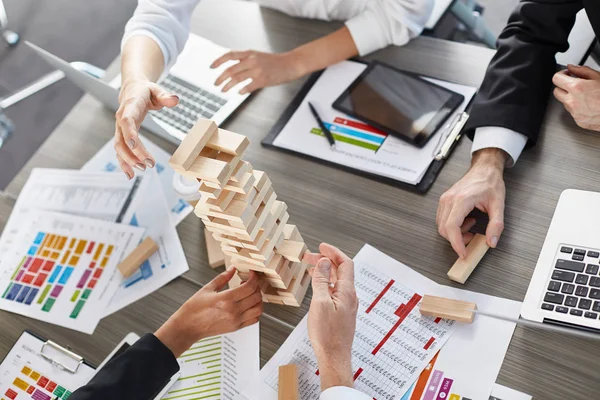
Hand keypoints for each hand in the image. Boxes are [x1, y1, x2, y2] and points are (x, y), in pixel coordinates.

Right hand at [114, 78, 178, 178]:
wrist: (132, 89)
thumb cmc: (146, 91)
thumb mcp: (157, 89)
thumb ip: (165, 95)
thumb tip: (175, 99)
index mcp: (130, 107)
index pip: (126, 121)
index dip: (128, 133)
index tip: (134, 146)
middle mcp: (121, 118)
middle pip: (121, 139)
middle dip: (133, 154)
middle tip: (148, 164)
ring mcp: (120, 128)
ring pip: (119, 147)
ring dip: (129, 161)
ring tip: (143, 170)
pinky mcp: (122, 135)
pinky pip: (120, 150)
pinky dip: (124, 163)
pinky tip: (130, 174)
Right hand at [155, 268, 262, 357]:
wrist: (188, 327)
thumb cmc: (194, 309)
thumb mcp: (207, 288)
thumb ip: (223, 278)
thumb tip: (233, 269)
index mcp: (226, 299)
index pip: (249, 286)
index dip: (254, 278)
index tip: (252, 273)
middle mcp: (233, 311)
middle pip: (256, 296)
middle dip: (256, 286)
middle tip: (249, 282)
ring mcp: (236, 321)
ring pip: (258, 308)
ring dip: (258, 299)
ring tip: (249, 294)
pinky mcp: (236, 328)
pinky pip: (254, 319)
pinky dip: (255, 311)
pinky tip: (248, 304)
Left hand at [211, 50, 304, 93]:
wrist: (291, 64)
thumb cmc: (275, 62)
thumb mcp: (258, 56)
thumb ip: (245, 60)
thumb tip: (232, 68)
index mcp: (249, 53)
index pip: (230, 55)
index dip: (219, 61)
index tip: (211, 67)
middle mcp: (252, 60)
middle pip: (230, 69)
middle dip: (220, 78)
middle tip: (216, 84)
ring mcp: (257, 70)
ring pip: (237, 78)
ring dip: (228, 85)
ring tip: (223, 90)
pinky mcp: (263, 80)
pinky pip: (248, 86)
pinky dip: (242, 90)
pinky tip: (239, 92)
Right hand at [303, 244, 357, 390]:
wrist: (334, 358)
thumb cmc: (327, 335)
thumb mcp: (320, 303)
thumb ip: (322, 281)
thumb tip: (324, 262)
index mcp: (347, 291)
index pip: (345, 263)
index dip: (333, 252)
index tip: (321, 247)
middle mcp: (350, 296)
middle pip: (341, 271)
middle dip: (326, 261)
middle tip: (309, 257)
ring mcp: (347, 305)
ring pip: (338, 281)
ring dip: (325, 272)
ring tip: (311, 268)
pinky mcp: (342, 313)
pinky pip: (335, 291)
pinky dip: (326, 283)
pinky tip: (317, 286)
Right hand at [437, 148, 506, 257]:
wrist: (484, 169)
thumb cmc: (490, 183)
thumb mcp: (499, 205)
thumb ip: (496, 225)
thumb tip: (492, 241)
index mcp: (461, 200)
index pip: (451, 228)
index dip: (456, 244)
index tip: (463, 253)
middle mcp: (449, 200)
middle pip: (444, 229)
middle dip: (457, 239)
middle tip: (471, 237)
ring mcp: (444, 200)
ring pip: (441, 225)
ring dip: (455, 232)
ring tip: (471, 224)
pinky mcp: (444, 201)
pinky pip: (442, 219)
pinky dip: (452, 226)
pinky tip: (465, 220)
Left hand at [553, 64, 599, 130]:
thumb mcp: (598, 77)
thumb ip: (582, 70)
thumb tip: (571, 67)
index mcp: (576, 88)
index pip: (556, 79)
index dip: (561, 75)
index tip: (566, 74)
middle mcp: (572, 101)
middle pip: (556, 91)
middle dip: (563, 86)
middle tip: (574, 84)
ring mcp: (574, 112)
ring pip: (564, 103)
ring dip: (571, 98)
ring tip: (586, 96)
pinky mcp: (578, 121)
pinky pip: (572, 112)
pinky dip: (577, 108)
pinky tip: (589, 105)